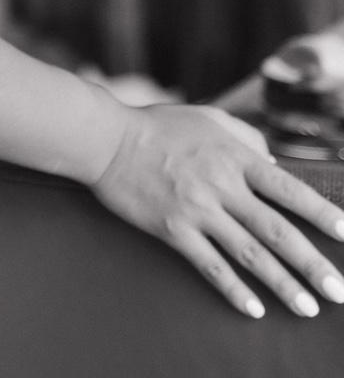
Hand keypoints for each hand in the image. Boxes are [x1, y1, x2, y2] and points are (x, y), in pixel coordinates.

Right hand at [92, 102, 343, 317]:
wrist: (105, 138)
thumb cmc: (157, 125)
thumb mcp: (207, 118)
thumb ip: (244, 137)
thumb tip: (273, 162)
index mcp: (233, 157)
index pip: (288, 190)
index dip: (321, 213)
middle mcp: (221, 186)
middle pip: (276, 231)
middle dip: (313, 264)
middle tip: (339, 292)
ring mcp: (196, 210)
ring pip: (249, 254)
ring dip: (283, 284)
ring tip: (308, 307)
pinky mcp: (172, 228)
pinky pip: (209, 265)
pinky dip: (234, 289)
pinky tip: (254, 308)